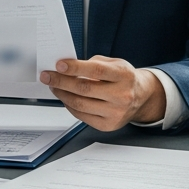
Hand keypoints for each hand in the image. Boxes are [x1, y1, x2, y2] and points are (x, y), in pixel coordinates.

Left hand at [39, 56, 164, 130]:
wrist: (141, 97)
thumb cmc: (124, 78)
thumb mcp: (114, 63)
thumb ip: (93, 63)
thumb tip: (67, 67)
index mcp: (124, 75)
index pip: (96, 71)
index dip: (75, 68)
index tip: (59, 65)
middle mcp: (122, 95)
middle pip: (84, 89)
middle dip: (61, 81)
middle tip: (48, 76)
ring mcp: (115, 112)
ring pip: (80, 104)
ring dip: (62, 94)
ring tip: (54, 86)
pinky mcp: (108, 125)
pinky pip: (81, 115)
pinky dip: (69, 106)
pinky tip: (65, 97)